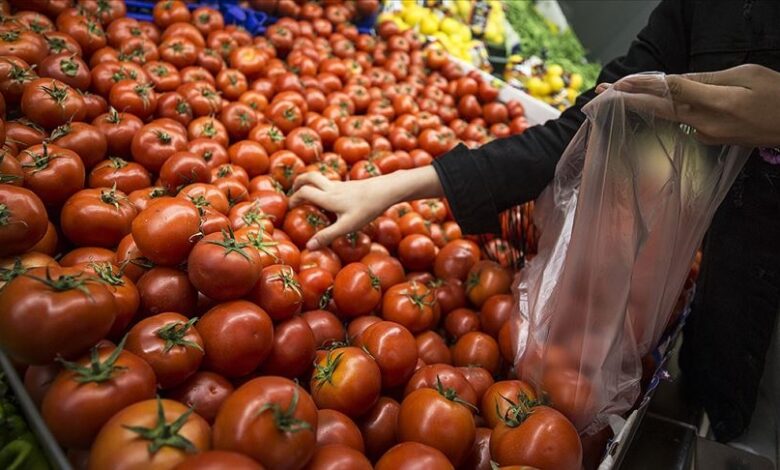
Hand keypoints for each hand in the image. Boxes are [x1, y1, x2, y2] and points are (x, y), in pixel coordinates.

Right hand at [289, 166, 442, 249]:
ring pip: (322, 178)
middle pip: (310, 176)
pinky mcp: (351, 185)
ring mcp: (342, 185)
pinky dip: (325, 187)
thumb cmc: (367, 209)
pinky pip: (332, 183)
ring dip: (311, 183)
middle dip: (299, 181)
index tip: (289, 207)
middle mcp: (332, 188)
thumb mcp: (347, 226)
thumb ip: (327, 236)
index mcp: (328, 197)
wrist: (386, 190)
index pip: (304, 192)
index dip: (293, 198)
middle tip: (293, 191)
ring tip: (309, 195)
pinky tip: (331, 199)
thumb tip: (309, 247)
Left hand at [596, 64, 779, 146]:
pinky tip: (651, 102)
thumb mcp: (747, 77)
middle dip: (628, 100)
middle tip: (600, 93)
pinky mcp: (710, 140)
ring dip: (642, 105)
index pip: (672, 92)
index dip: (644, 86)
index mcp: (717, 104)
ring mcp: (706, 135)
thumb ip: (709, 80)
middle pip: (660, 109)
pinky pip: (682, 121)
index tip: (620, 83)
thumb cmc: (777, 97)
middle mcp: (706, 124)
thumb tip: (677, 80)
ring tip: (616, 95)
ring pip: (668, 115)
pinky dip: (665, 110)